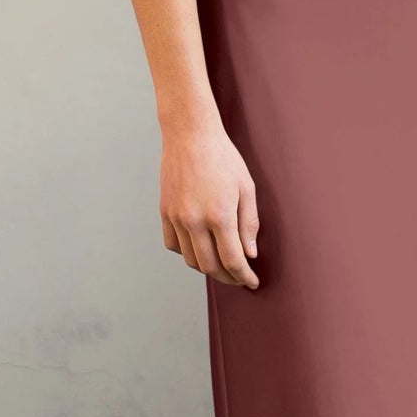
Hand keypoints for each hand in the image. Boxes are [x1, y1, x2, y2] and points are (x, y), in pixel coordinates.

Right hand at [160, 122, 259, 287]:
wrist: (189, 135)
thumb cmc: (223, 157)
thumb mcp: (246, 188)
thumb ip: (249, 224)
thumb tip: (249, 254)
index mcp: (219, 215)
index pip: (232, 260)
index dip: (244, 276)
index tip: (252, 282)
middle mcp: (194, 221)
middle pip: (210, 266)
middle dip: (227, 277)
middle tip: (239, 278)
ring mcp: (176, 218)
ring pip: (190, 259)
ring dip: (207, 268)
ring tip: (221, 265)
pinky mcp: (164, 212)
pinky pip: (173, 245)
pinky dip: (187, 253)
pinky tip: (200, 248)